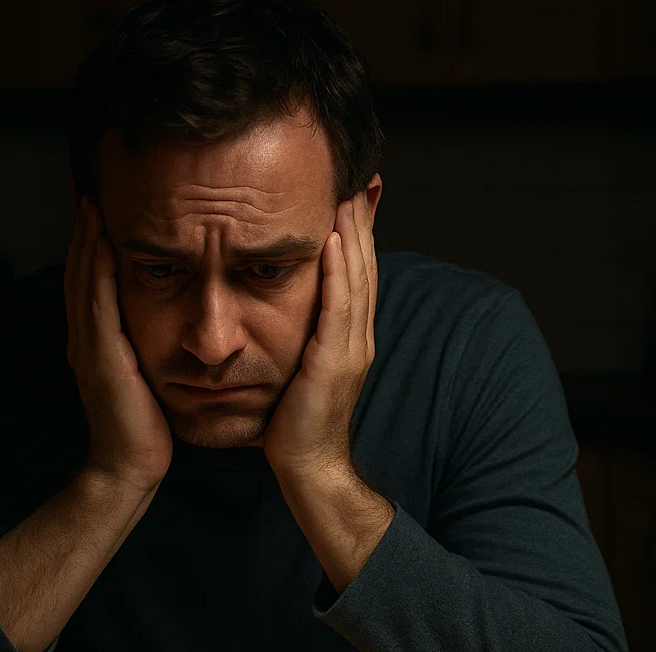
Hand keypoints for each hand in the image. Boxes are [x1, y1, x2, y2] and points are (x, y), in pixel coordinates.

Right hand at [65, 197, 171, 494]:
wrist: (129, 468)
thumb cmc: (146, 428)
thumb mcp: (146, 377)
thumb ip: (146, 347)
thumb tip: (169, 319)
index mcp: (95, 341)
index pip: (90, 280)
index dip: (91, 242)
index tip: (100, 205)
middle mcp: (85, 338)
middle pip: (79, 271)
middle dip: (83, 230)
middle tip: (87, 188)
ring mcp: (88, 347)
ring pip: (82, 281)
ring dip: (86, 239)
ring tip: (91, 202)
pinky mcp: (100, 357)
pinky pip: (97, 304)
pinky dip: (97, 270)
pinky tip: (104, 243)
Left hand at [262, 192, 377, 481]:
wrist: (308, 467)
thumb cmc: (296, 424)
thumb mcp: (302, 369)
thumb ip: (305, 337)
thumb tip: (293, 313)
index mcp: (352, 338)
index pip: (357, 274)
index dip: (358, 235)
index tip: (351, 196)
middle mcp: (358, 338)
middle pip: (363, 268)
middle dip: (361, 223)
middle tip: (357, 179)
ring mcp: (351, 349)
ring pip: (356, 279)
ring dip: (353, 234)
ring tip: (346, 194)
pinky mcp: (334, 362)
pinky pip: (338, 308)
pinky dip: (337, 271)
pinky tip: (332, 240)